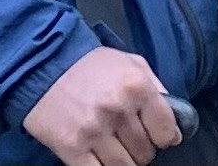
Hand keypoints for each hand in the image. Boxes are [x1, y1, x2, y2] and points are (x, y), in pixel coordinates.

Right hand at [23, 47, 182, 165]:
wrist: (40, 64)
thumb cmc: (88, 65)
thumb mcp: (128, 62)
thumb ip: (156, 88)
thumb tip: (176, 125)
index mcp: (136, 85)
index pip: (167, 132)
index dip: (163, 136)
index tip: (154, 134)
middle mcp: (118, 109)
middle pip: (145, 153)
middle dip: (139, 148)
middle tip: (125, 135)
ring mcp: (95, 131)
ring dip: (121, 161)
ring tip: (110, 144)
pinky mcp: (73, 149)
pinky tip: (99, 158)